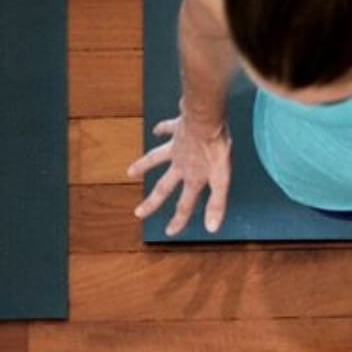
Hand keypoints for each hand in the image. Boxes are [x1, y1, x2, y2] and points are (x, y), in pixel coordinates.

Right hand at [127, 113, 231, 234]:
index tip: (168, 232)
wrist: (205, 119)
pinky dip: (161, 130)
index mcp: (193, 179)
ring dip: (143, 166)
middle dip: (152, 202)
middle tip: (138, 213)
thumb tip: (211, 228)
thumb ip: (216, 204)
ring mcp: (176, 147)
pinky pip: (167, 129)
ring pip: (155, 159)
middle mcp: (181, 166)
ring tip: (130, 173)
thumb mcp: (221, 179)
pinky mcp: (177, 129)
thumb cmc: (216, 148)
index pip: (185, 205)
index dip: (179, 221)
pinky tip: (156, 131)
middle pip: (164, 187)